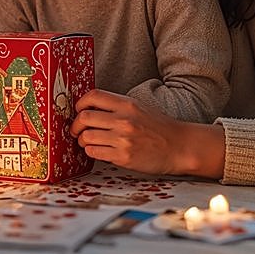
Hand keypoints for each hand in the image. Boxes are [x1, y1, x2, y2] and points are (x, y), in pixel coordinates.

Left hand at [70, 89, 224, 177]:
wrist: (180, 146)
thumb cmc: (159, 127)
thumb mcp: (139, 108)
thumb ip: (116, 106)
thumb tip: (88, 108)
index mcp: (126, 104)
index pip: (92, 96)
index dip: (80, 103)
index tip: (78, 110)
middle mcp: (123, 120)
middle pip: (84, 118)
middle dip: (75, 125)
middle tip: (76, 130)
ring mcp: (123, 139)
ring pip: (86, 137)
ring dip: (82, 141)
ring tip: (87, 142)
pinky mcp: (123, 157)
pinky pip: (95, 153)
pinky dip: (90, 151)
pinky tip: (97, 150)